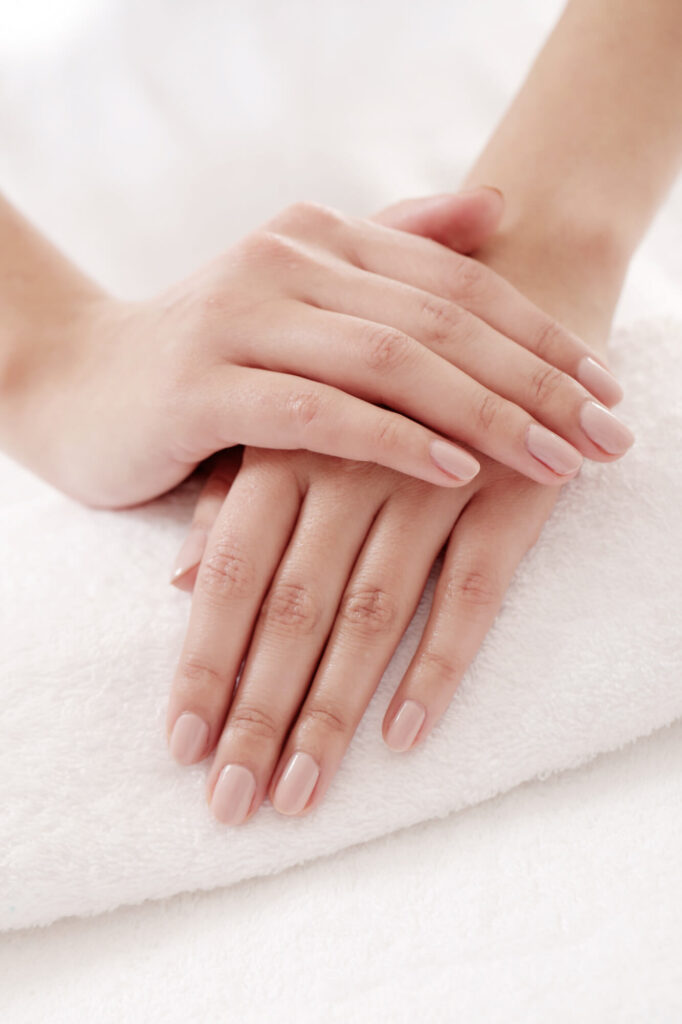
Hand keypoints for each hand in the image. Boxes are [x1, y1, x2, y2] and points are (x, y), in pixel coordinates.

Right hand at [4, 190, 629, 509]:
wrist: (72, 384)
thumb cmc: (202, 356)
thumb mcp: (300, 299)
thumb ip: (392, 250)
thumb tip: (494, 208)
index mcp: (319, 236)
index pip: (457, 283)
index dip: (540, 335)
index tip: (606, 389)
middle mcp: (286, 262)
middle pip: (440, 321)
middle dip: (536, 383)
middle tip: (609, 436)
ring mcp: (241, 320)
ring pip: (390, 363)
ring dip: (486, 415)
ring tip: (559, 461)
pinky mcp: (203, 387)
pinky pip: (318, 414)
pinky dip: (393, 440)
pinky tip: (457, 472)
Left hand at [165, 206, 632, 824]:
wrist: (509, 281)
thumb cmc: (382, 367)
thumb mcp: (299, 420)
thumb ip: (236, 494)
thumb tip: (178, 579)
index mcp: (286, 446)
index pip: (226, 574)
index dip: (202, 665)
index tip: (181, 750)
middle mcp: (347, 466)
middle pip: (289, 609)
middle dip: (256, 712)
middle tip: (230, 805)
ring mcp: (429, 479)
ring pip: (369, 615)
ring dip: (331, 712)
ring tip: (299, 794)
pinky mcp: (507, 491)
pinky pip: (471, 591)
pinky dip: (437, 665)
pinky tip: (405, 737)